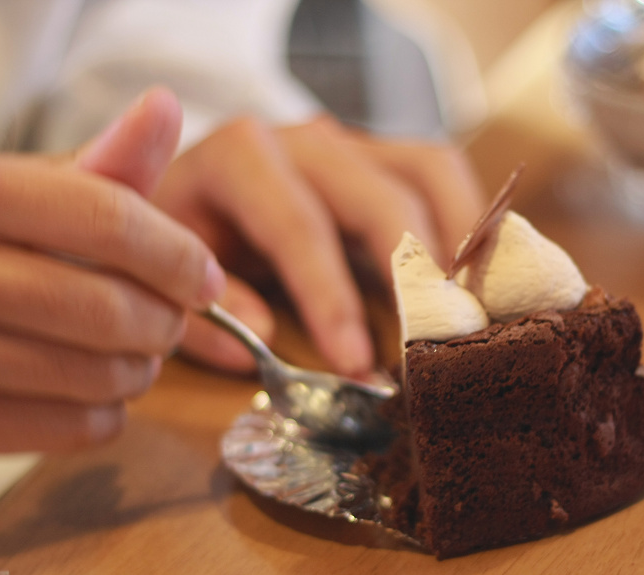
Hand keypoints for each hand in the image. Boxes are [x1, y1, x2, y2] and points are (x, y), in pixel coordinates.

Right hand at [0, 89, 225, 480]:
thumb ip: (87, 165)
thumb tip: (167, 109)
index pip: (107, 216)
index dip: (178, 255)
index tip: (204, 277)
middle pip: (109, 306)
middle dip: (164, 320)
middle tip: (168, 321)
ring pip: (99, 374)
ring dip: (139, 370)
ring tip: (130, 356)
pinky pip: (74, 427)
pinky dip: (106, 413)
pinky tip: (90, 393)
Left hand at [152, 115, 485, 375]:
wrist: (177, 191)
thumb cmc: (173, 240)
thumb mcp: (161, 275)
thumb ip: (201, 311)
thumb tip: (260, 341)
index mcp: (237, 159)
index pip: (297, 225)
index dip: (330, 297)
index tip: (354, 363)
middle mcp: (304, 141)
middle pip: (378, 196)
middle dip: (412, 276)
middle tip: (434, 346)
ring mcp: (353, 146)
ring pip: (429, 172)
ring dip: (461, 243)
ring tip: (476, 313)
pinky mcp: (385, 162)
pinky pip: (443, 178)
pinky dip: (471, 225)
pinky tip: (482, 281)